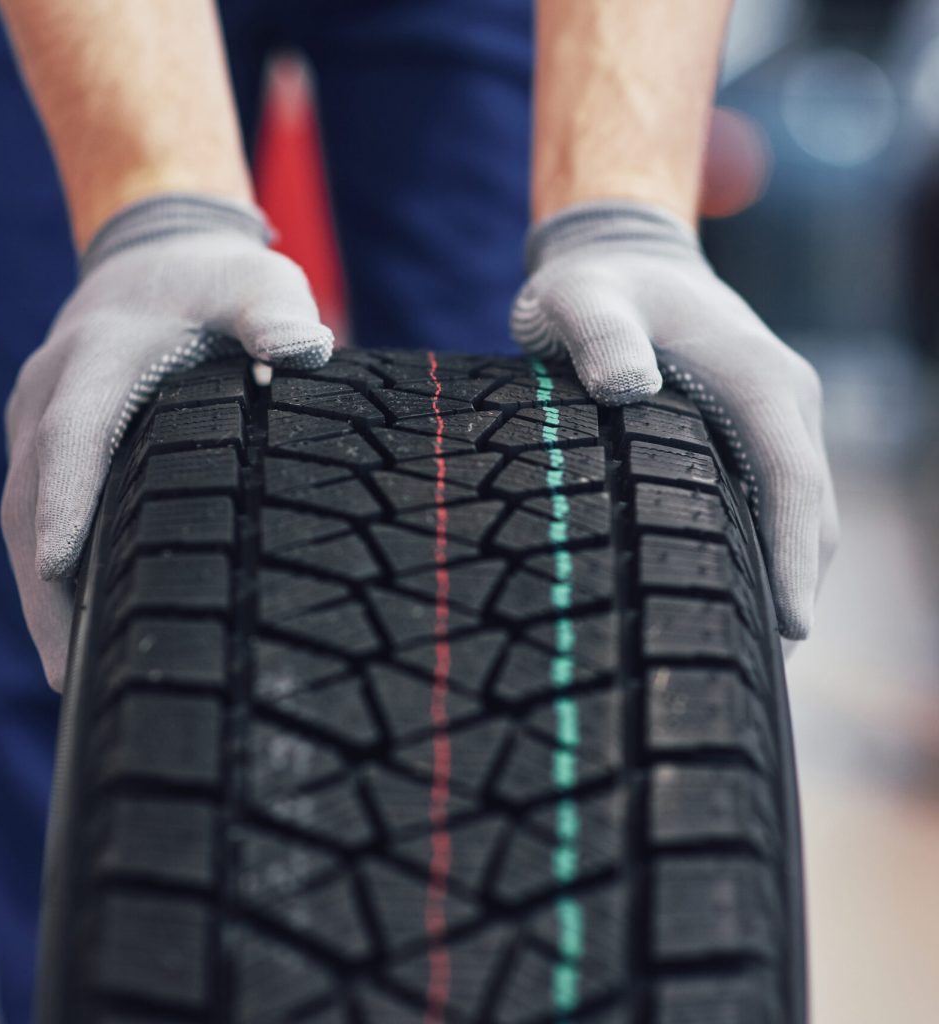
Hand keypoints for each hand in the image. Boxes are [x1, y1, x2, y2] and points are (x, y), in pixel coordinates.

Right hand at [1, 194, 333, 689]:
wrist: (157, 261)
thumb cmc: (218, 284)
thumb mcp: (258, 283)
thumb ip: (274, 312)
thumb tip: (302, 349)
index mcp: (99, 358)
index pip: (72, 434)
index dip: (66, 500)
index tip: (62, 569)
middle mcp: (51, 389)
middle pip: (32, 494)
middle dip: (42, 582)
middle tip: (67, 669)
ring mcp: (38, 416)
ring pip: (23, 511)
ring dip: (37, 588)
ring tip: (66, 671)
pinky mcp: (44, 437)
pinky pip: (35, 507)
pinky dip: (44, 564)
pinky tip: (72, 619)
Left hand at [510, 201, 837, 638]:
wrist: (625, 255)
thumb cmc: (599, 283)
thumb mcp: (581, 298)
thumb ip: (599, 335)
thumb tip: (627, 390)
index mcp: (757, 376)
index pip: (792, 480)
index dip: (794, 557)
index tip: (791, 629)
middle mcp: (783, 399)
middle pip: (810, 510)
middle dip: (797, 586)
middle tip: (760, 667)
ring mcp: (776, 413)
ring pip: (802, 509)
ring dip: (788, 573)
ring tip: (752, 648)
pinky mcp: (756, 426)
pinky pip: (779, 496)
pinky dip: (771, 546)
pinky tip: (736, 589)